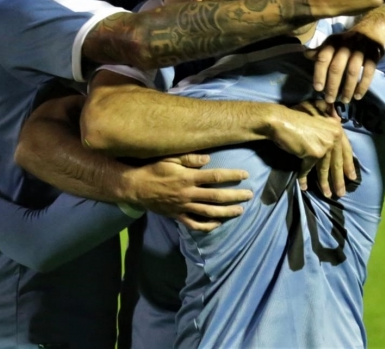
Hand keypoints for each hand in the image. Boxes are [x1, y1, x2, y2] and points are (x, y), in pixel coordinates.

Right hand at [123, 154, 252, 231]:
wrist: (134, 187)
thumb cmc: (152, 168)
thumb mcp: (169, 158)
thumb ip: (189, 158)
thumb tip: (208, 159)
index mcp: (188, 178)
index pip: (216, 177)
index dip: (232, 176)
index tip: (245, 175)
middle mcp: (188, 194)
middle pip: (217, 197)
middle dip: (235, 196)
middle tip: (249, 195)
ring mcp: (183, 207)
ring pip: (209, 213)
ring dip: (226, 212)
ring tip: (240, 210)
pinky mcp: (177, 216)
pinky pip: (194, 224)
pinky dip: (207, 226)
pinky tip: (218, 224)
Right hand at [270, 102, 354, 197]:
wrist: (280, 120)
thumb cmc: (294, 120)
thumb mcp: (316, 123)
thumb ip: (326, 133)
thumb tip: (331, 149)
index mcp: (336, 127)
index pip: (346, 150)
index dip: (348, 165)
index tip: (352, 177)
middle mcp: (334, 135)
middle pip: (337, 162)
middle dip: (339, 179)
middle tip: (342, 193)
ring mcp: (325, 144)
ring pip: (325, 168)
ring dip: (325, 183)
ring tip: (327, 194)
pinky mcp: (315, 153)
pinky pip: (309, 169)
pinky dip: (304, 178)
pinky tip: (304, 186)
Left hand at [306, 30, 384, 104]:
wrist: (370, 31)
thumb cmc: (346, 42)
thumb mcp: (332, 43)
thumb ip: (320, 51)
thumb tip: (306, 55)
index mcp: (332, 43)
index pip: (323, 58)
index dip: (319, 74)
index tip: (318, 89)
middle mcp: (345, 45)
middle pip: (337, 68)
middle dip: (332, 86)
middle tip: (330, 99)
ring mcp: (360, 50)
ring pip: (352, 72)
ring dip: (348, 89)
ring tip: (344, 100)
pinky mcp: (374, 55)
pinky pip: (368, 73)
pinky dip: (363, 86)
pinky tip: (357, 96)